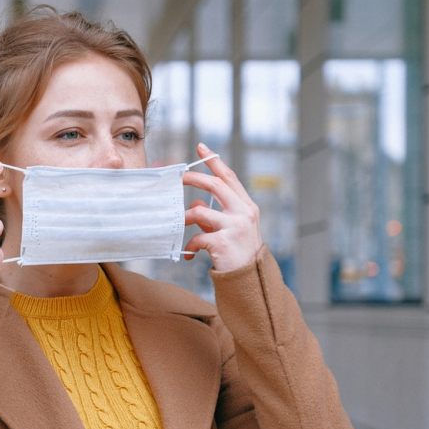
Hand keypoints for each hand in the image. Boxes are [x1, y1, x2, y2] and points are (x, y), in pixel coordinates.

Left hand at [182, 143, 263, 271]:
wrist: (249, 280)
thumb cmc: (238, 253)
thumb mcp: (229, 229)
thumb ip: (214, 215)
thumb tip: (196, 205)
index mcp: (246, 206)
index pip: (229, 178)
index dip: (214, 162)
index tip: (201, 148)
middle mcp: (244, 212)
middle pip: (215, 185)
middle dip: (193, 179)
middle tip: (178, 179)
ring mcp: (235, 226)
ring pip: (200, 212)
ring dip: (184, 218)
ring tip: (178, 225)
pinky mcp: (223, 242)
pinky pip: (197, 237)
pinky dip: (190, 245)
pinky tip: (190, 254)